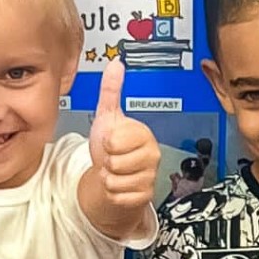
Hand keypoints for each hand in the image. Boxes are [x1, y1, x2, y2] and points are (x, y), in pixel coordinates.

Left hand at [87, 61, 159, 213]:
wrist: (114, 176)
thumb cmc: (112, 148)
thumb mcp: (108, 116)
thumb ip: (111, 90)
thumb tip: (115, 63)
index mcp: (143, 133)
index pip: (115, 140)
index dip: (106, 143)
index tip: (112, 142)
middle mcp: (152, 154)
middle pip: (114, 162)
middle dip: (107, 162)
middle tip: (113, 158)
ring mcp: (150, 176)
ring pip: (115, 180)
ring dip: (108, 178)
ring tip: (116, 171)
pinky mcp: (145, 195)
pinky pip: (118, 195)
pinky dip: (113, 193)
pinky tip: (120, 185)